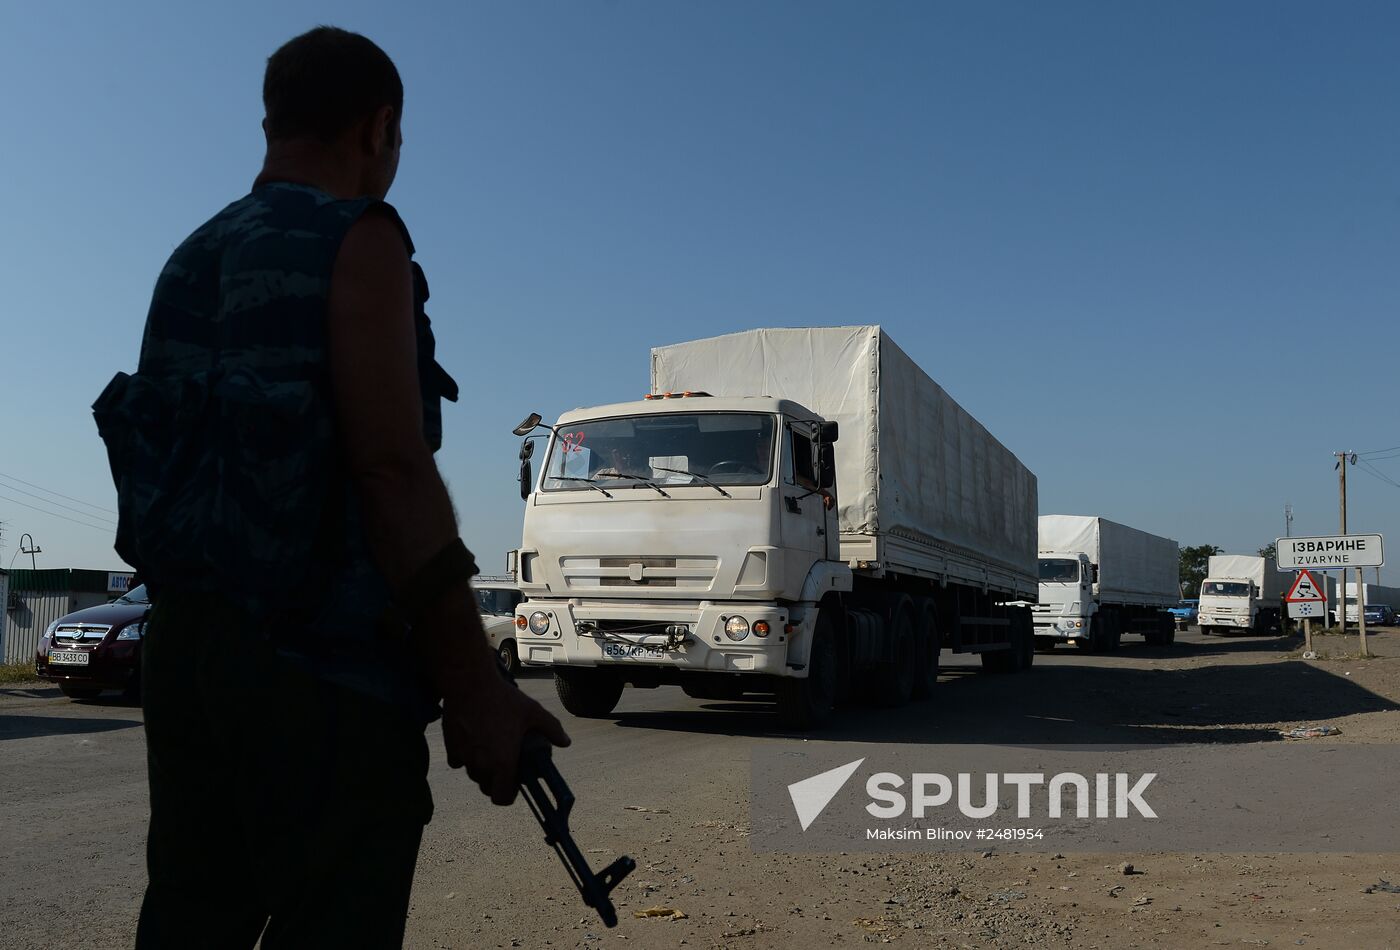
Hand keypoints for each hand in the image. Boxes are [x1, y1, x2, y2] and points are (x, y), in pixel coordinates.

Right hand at [440, 661, 570, 804]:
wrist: (469, 684)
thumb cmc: (502, 699)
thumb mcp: (533, 712)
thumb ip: (551, 729)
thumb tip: (566, 742)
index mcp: (503, 762)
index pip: (502, 798)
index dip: (509, 795)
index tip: (514, 784)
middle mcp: (482, 765)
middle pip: (487, 788)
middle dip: (496, 781)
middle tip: (504, 765)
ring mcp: (464, 757)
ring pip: (473, 775)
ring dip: (482, 769)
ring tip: (491, 750)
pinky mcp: (451, 748)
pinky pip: (458, 762)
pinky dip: (465, 757)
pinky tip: (474, 742)